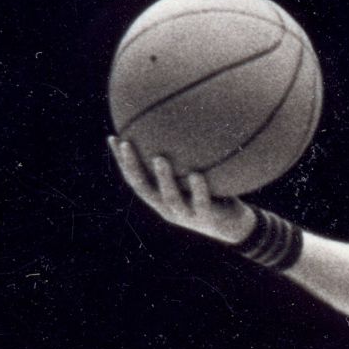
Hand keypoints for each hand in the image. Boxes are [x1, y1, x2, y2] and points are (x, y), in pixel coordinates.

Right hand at [108, 136, 254, 244]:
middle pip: (143, 188)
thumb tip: (184, 121)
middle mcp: (168, 208)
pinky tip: (197, 174)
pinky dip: (198, 189)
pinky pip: (201, 203)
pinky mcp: (207, 219)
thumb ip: (187, 158)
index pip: (135, 178)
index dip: (122, 161)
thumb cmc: (214, 194)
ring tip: (159, 158)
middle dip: (132, 167)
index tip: (113, 137)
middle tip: (126, 143)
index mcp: (160, 198)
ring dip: (163, 178)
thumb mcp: (197, 174)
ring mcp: (187, 215)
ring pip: (170, 198)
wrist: (234, 227)